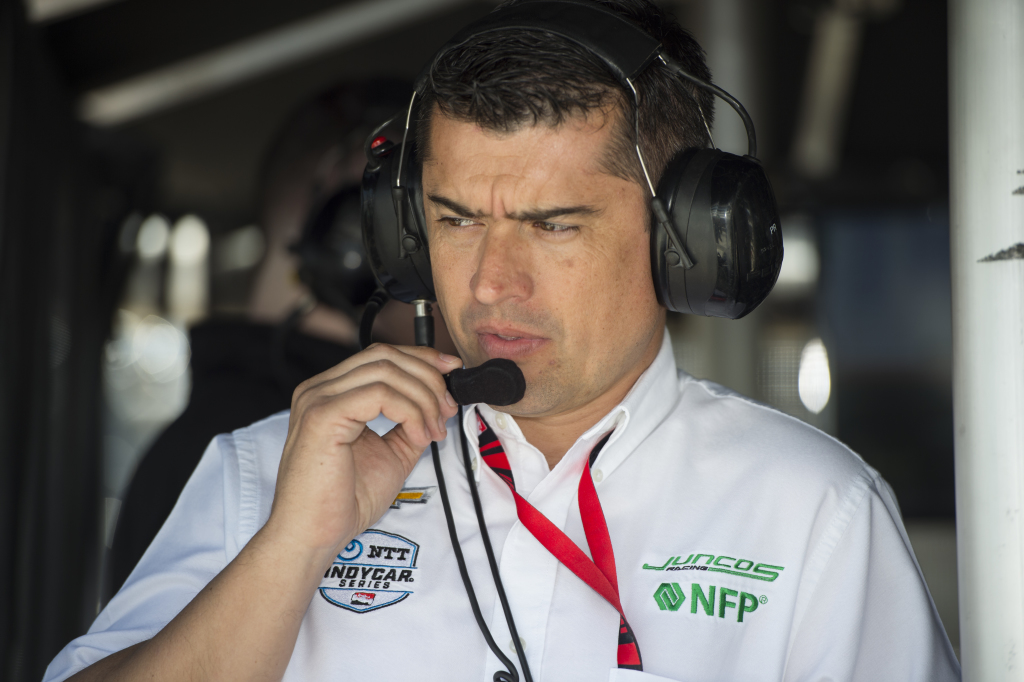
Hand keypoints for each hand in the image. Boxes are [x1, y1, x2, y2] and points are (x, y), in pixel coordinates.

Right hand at [265, 344, 461, 565]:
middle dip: (428, 378)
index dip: (422, 359)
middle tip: (447, 409)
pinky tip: (418, 437)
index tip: (452, 374)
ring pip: (387, 371)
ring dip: (423, 399)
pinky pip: (380, 394)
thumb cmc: (342, 503)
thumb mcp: (391, 453)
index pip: (381, 356)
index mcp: (331, 393)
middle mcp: (319, 389)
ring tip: (433, 431)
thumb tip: (440, 402)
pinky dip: (410, 412)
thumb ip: (410, 423)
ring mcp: (318, 399)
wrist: (313, 537)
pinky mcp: (322, 416)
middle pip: (386, 355)